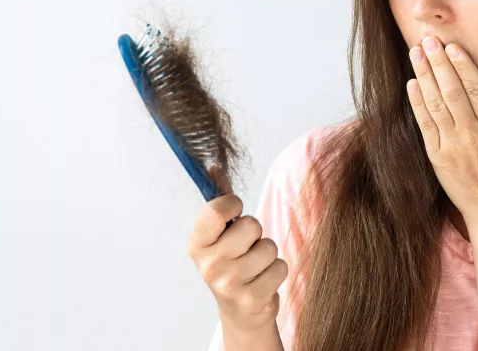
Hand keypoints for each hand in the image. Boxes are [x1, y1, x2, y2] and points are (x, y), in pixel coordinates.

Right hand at [187, 193, 288, 336]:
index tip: (235, 210)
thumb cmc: (231, 263)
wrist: (240, 311)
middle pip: (251, 226)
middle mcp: (208, 265)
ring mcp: (228, 284)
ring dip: (268, 254)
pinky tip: (263, 280)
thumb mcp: (219, 235)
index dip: (233, 204)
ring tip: (256, 265)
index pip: (215, 210)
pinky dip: (277, 272)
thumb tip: (214, 167)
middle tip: (247, 247)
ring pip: (269, 247)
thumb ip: (219, 201)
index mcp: (197, 244)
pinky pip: (280, 267)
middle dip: (256, 233)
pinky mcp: (251, 299)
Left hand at [405, 35, 477, 228]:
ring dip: (424, 76)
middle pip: (452, 91)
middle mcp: (471, 134)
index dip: (463, 65)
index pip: (477, 89)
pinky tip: (412, 84)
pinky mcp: (436, 157)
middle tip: (428, 40)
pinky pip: (425, 125)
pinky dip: (417, 103)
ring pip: (435, 104)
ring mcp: (451, 146)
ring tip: (416, 52)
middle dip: (438, 63)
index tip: (453, 46)